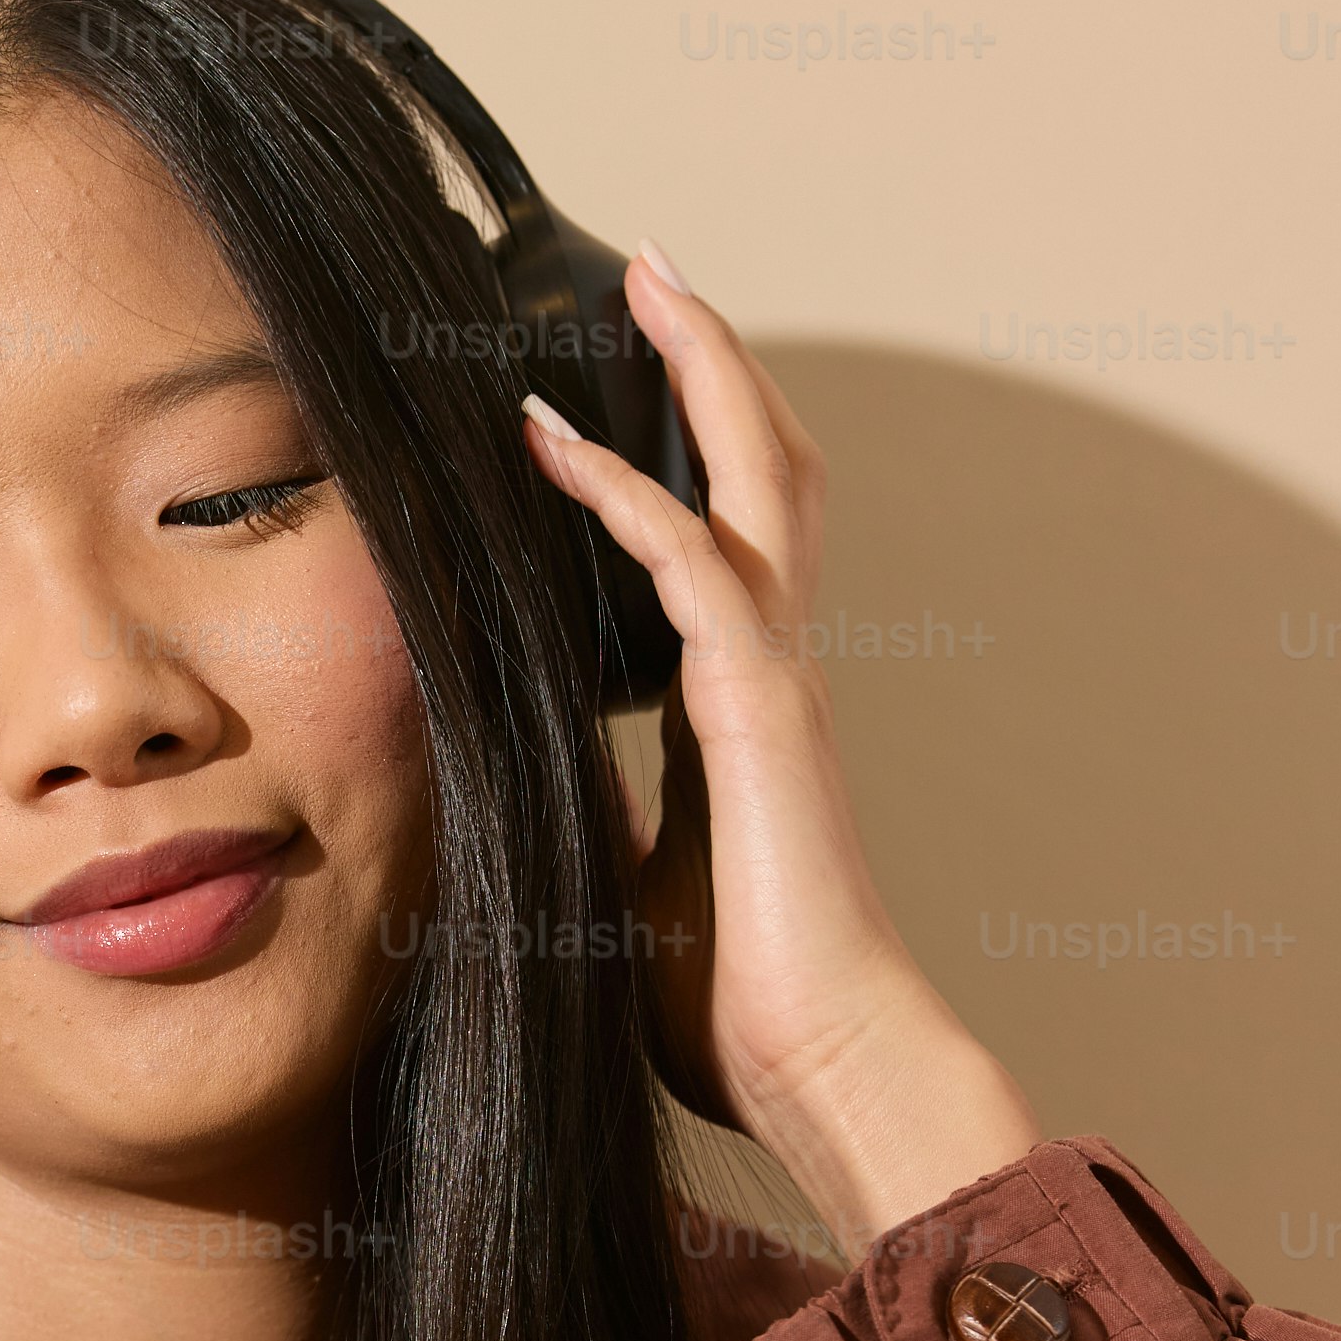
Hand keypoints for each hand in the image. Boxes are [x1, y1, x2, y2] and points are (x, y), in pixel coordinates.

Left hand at [522, 248, 1039, 1250]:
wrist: (820, 1071)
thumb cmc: (731, 1010)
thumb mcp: (622, 885)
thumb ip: (592, 816)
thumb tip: (520, 789)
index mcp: (737, 710)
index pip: (710, 541)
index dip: (670, 454)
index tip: (603, 388)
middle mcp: (769, 671)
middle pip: (760, 470)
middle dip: (709, 364)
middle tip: (652, 269)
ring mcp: (776, 681)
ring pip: (752, 478)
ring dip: (695, 373)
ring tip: (643, 281)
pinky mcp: (763, 712)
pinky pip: (694, 565)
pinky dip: (628, 491)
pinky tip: (555, 440)